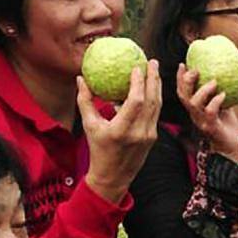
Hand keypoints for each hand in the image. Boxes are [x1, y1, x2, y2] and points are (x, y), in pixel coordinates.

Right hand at [78, 59, 161, 203]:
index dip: (139, 83)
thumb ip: (85, 101)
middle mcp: (138, 132)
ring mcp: (148, 135)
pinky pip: (155, 113)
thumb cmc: (98, 150)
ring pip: (157, 106)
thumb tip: (81, 78)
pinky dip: (153, 98)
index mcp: (121, 130)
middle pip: (151, 101)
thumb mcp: (89, 126)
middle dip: (153, 79)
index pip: (135, 102)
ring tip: (155, 70)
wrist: (114, 176)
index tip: (137, 67)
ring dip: (157, 86)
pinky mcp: (153, 137)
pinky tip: (151, 87)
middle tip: (152, 61)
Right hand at [177, 62, 237, 160]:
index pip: (182, 92)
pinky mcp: (210, 127)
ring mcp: (201, 121)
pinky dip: (216, 101)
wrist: (231, 148)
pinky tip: (223, 94)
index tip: (183, 64)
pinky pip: (210, 111)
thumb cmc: (226, 127)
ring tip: (214, 81)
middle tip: (195, 69)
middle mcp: (194, 114)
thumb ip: (218, 94)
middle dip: (185, 80)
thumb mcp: (222, 106)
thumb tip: (224, 75)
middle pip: (183, 96)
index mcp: (194, 109)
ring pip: (194, 103)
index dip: (179, 78)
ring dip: (203, 90)